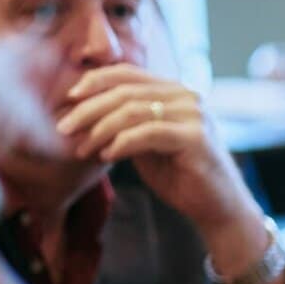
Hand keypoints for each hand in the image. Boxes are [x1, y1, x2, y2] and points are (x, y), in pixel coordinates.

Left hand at [57, 65, 267, 271]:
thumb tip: (84, 111)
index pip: (128, 73)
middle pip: (125, 91)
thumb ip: (127, 124)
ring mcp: (194, 115)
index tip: (68, 99)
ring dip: (100, 130)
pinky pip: (147, 133)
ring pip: (133, 111)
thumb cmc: (183, 179)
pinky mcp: (196, 138)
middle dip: (88, 109)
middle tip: (64, 128)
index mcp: (176, 92)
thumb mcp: (148, 144)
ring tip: (83, 148)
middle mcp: (188, 97)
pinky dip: (121, 143)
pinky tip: (107, 155)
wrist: (219, 210)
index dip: (95, 81)